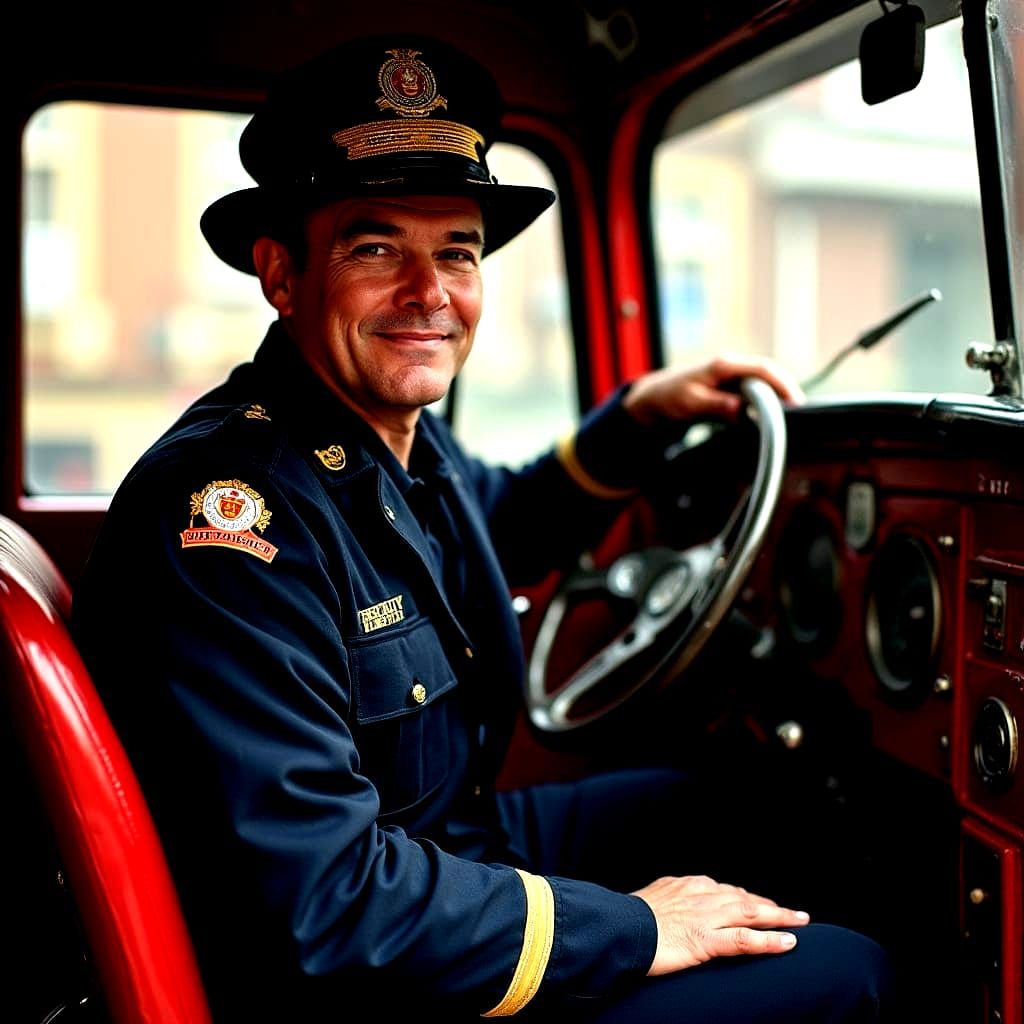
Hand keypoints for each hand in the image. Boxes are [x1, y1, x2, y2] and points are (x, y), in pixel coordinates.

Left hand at [622, 353, 803, 427]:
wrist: (657, 395)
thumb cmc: (671, 397)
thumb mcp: (691, 403)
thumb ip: (717, 405)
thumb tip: (741, 410)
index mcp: (723, 365)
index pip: (762, 369)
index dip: (782, 384)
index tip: (796, 402)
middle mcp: (731, 366)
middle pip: (768, 374)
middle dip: (786, 391)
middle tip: (800, 414)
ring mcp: (733, 375)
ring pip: (763, 382)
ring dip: (778, 397)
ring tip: (791, 418)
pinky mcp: (732, 385)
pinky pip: (754, 390)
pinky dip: (766, 401)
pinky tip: (773, 416)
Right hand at [632, 874, 809, 974]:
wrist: (618, 928)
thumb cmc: (629, 917)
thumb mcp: (654, 898)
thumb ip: (672, 897)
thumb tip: (673, 900)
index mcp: (688, 885)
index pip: (726, 891)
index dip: (749, 899)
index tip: (763, 905)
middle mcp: (702, 895)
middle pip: (745, 898)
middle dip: (772, 905)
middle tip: (796, 913)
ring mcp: (706, 916)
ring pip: (751, 913)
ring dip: (780, 917)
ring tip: (801, 923)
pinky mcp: (706, 939)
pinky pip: (744, 939)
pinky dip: (769, 940)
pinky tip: (787, 942)